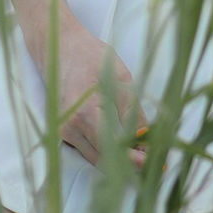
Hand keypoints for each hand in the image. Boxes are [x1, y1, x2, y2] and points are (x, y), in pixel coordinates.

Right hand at [29, 7, 150, 171]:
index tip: (153, 163)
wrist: (59, 47)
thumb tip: (146, 138)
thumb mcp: (120, 77)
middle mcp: (70, 128)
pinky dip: (104, 152)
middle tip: (152, 164)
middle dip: (128, 165)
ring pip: (94, 158)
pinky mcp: (63, 130)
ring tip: (142, 157)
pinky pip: (86, 149)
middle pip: (102, 160)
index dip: (134, 158)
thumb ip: (132, 111)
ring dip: (117, 161)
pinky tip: (123, 148)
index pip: (112, 148)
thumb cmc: (90, 56)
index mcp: (85, 113)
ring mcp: (63, 131)